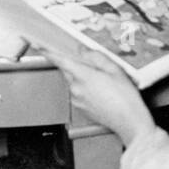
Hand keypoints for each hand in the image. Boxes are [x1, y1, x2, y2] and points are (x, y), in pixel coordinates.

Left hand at [40, 44, 154, 146]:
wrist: (129, 121)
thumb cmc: (125, 98)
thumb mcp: (114, 69)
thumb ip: (96, 57)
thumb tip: (83, 51)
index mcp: (83, 76)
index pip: (61, 61)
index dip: (49, 52)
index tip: (39, 46)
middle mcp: (76, 89)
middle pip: (67, 71)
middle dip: (76, 66)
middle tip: (94, 67)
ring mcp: (77, 100)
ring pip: (73, 82)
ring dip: (82, 78)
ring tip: (103, 83)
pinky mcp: (81, 108)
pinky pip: (78, 94)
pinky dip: (86, 90)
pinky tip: (101, 92)